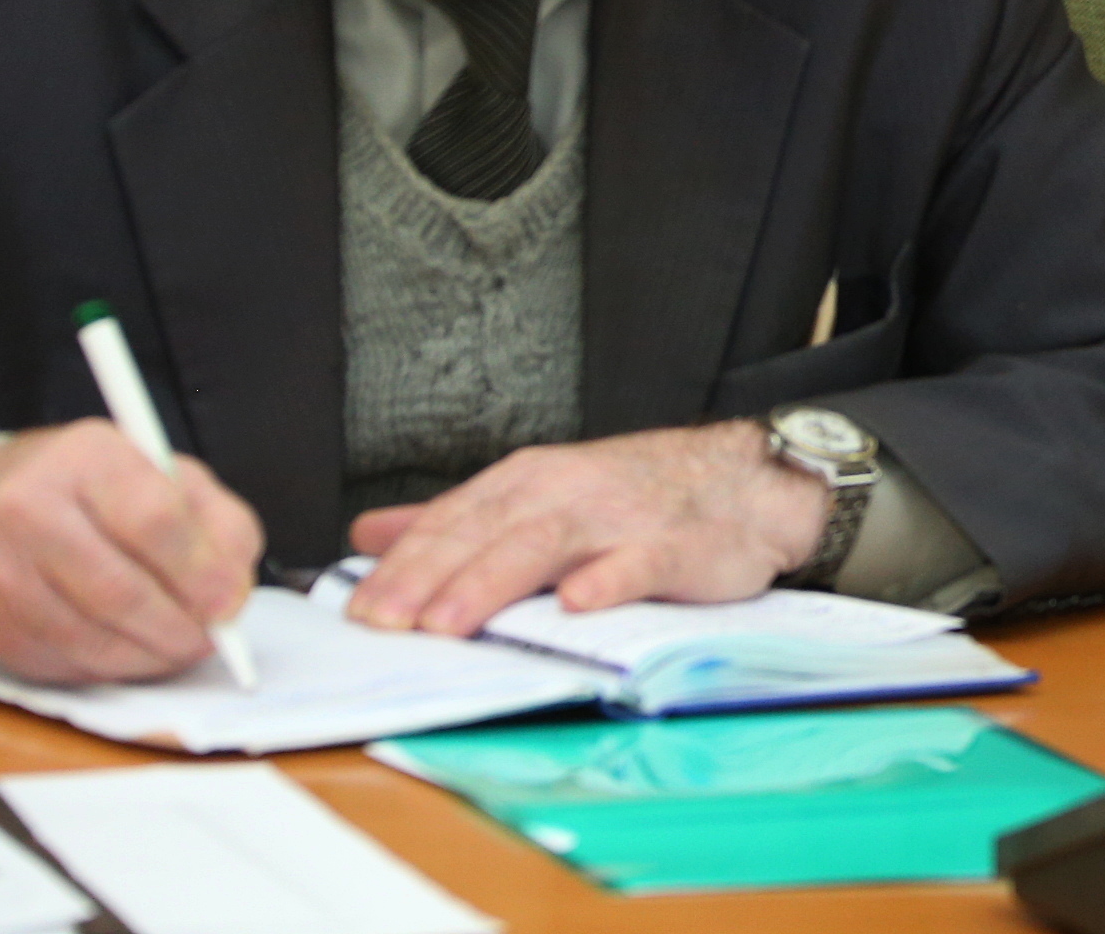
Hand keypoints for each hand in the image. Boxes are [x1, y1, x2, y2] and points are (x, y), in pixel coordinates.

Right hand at [0, 421, 262, 683]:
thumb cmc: (96, 489)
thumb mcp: (170, 477)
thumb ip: (219, 524)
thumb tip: (232, 595)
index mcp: (86, 457)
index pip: (152, 519)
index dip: (201, 571)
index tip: (230, 602)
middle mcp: (29, 510)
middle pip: (120, 591)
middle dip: (180, 626)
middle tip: (212, 637)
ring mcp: (2, 574)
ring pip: (94, 640)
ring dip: (152, 655)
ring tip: (181, 644)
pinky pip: (70, 665)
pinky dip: (117, 668)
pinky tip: (136, 649)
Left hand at [343, 422, 828, 637]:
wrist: (743, 481)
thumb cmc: (634, 499)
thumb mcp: (537, 497)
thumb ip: (455, 519)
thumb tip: (370, 536)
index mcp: (527, 482)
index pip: (451, 523)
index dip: (404, 567)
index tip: (360, 611)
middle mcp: (565, 492)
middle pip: (486, 533)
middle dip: (430, 579)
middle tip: (388, 623)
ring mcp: (619, 517)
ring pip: (544, 545)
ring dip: (492, 583)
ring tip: (449, 623)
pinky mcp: (673, 546)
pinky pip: (637, 563)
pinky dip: (607, 580)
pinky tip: (577, 603)